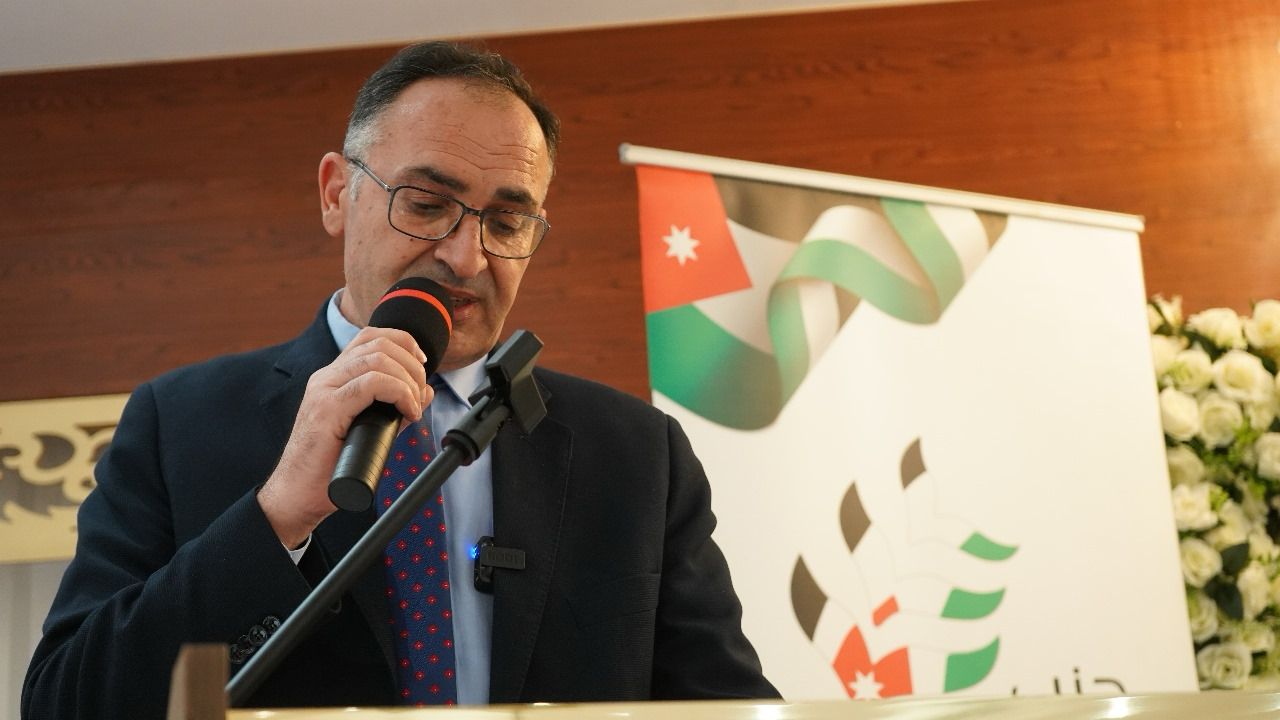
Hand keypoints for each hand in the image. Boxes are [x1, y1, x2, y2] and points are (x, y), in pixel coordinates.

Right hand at [257, 327, 434, 547]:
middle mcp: (326, 378)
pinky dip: (399, 393)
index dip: (402, 342)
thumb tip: (425, 393)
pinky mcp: (326, 409)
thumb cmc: (329, 470)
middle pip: (378, 343)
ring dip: (408, 379)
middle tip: (420, 394)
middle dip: (412, 365)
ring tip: (414, 405)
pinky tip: (408, 413)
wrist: (296, 496)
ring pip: (377, 359)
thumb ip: (395, 410)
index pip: (370, 338)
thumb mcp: (371, 431)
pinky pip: (371, 383)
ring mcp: (323, 391)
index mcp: (333, 378)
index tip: (421, 366)